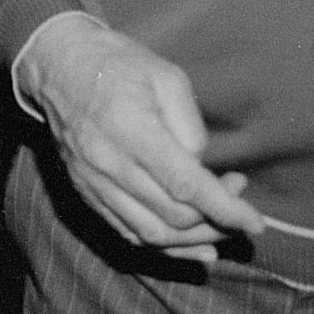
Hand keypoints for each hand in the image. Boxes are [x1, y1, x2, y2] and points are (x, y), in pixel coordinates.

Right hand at [24, 13, 266, 261]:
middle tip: (238, 194)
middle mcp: (108, 163)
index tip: (256, 222)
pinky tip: (195, 245)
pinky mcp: (86, 192)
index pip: (185, 185)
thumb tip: (204, 170)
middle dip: (218, 220)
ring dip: (195, 239)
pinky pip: (128, 233)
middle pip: (173, 217)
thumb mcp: (166, 77)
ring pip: (152, 235)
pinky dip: (165, 247)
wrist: (58, 66)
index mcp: (131, 129)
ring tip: (220, 223)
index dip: (226, 209)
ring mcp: (93, 182)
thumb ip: (191, 127)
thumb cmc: (118, 65)